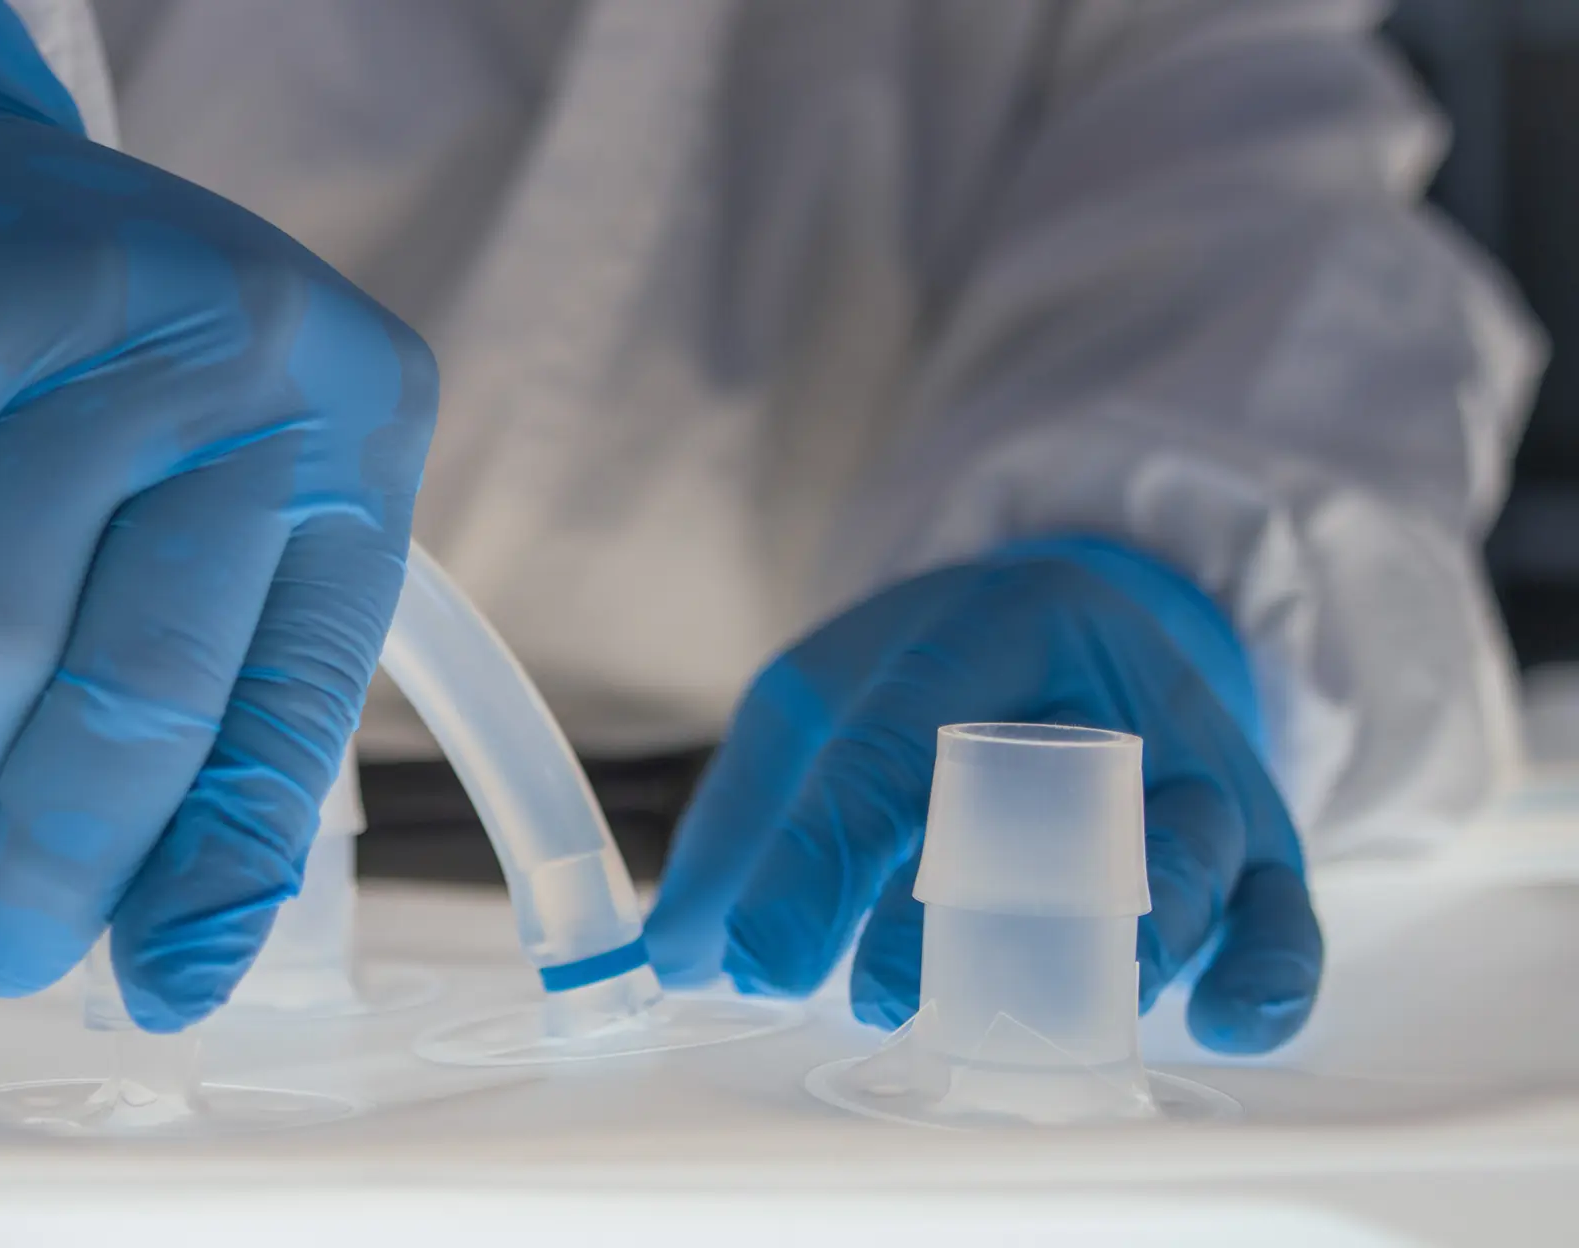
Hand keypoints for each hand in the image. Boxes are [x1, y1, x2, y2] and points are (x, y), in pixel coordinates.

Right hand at [0, 3, 437, 1030]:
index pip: (293, 695)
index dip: (221, 863)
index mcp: (350, 434)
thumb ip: (200, 720)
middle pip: (144, 677)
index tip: (166, 988)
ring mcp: (98, 311)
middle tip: (7, 944)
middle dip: (64, 846)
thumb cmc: (62, 395)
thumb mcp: (182, 528)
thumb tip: (175, 961)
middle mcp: (255, 357)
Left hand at [643, 538, 1321, 1053]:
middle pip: (1046, 795)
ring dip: (1120, 942)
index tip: (757, 959)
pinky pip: (1285, 902)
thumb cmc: (933, 679)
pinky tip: (1223, 1025)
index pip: (892, 744)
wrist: (1083, 621)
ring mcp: (1195, 756)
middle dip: (961, 907)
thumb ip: (748, 824)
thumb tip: (678, 951)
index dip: (816, 859)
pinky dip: (1263, 969)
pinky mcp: (1264, 831)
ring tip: (1050, 1015)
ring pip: (1185, 845)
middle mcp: (1106, 686)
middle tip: (880, 996)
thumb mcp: (818, 705)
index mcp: (986, 627)